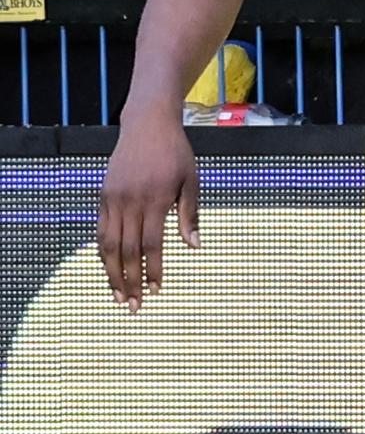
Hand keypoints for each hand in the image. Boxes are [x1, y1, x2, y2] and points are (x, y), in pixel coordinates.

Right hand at [99, 108, 200, 309]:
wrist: (148, 126)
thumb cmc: (176, 154)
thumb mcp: (191, 181)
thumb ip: (190, 215)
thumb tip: (194, 247)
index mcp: (156, 199)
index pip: (152, 244)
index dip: (153, 270)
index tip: (156, 291)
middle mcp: (131, 201)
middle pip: (127, 250)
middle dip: (130, 281)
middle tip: (134, 307)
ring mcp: (114, 199)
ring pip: (108, 245)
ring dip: (112, 273)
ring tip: (119, 296)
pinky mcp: (104, 196)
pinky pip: (101, 231)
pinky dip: (104, 253)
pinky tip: (109, 270)